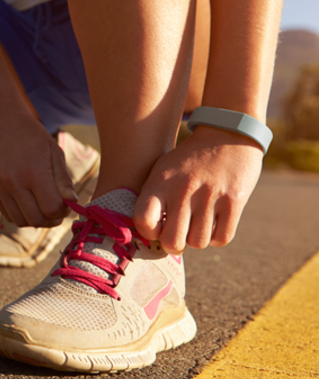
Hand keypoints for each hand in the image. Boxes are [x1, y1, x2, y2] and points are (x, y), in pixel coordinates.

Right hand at [0, 112, 77, 227]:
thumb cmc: (31, 135)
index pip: (51, 208)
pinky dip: (21, 215)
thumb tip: (72, 201)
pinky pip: (8, 214)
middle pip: (36, 219)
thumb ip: (63, 179)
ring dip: (36, 219)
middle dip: (51, 219)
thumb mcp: (54, 151)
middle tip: (57, 208)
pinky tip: (28, 203)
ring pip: (21, 221)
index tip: (66, 202)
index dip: (63, 210)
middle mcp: (13, 182)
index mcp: (33, 172)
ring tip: (43, 207)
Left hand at [133, 125, 263, 252]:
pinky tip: (214, 223)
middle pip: (172, 241)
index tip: (157, 227)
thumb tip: (147, 235)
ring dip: (197, 239)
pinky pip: (221, 238)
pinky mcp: (234, 201)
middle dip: (174, 245)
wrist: (227, 134)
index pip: (143, 219)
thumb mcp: (163, 170)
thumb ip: (153, 198)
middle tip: (179, 235)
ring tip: (197, 224)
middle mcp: (184, 189)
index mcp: (161, 181)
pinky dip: (216, 237)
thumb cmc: (189, 160)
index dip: (148, 232)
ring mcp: (210, 195)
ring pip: (198, 243)